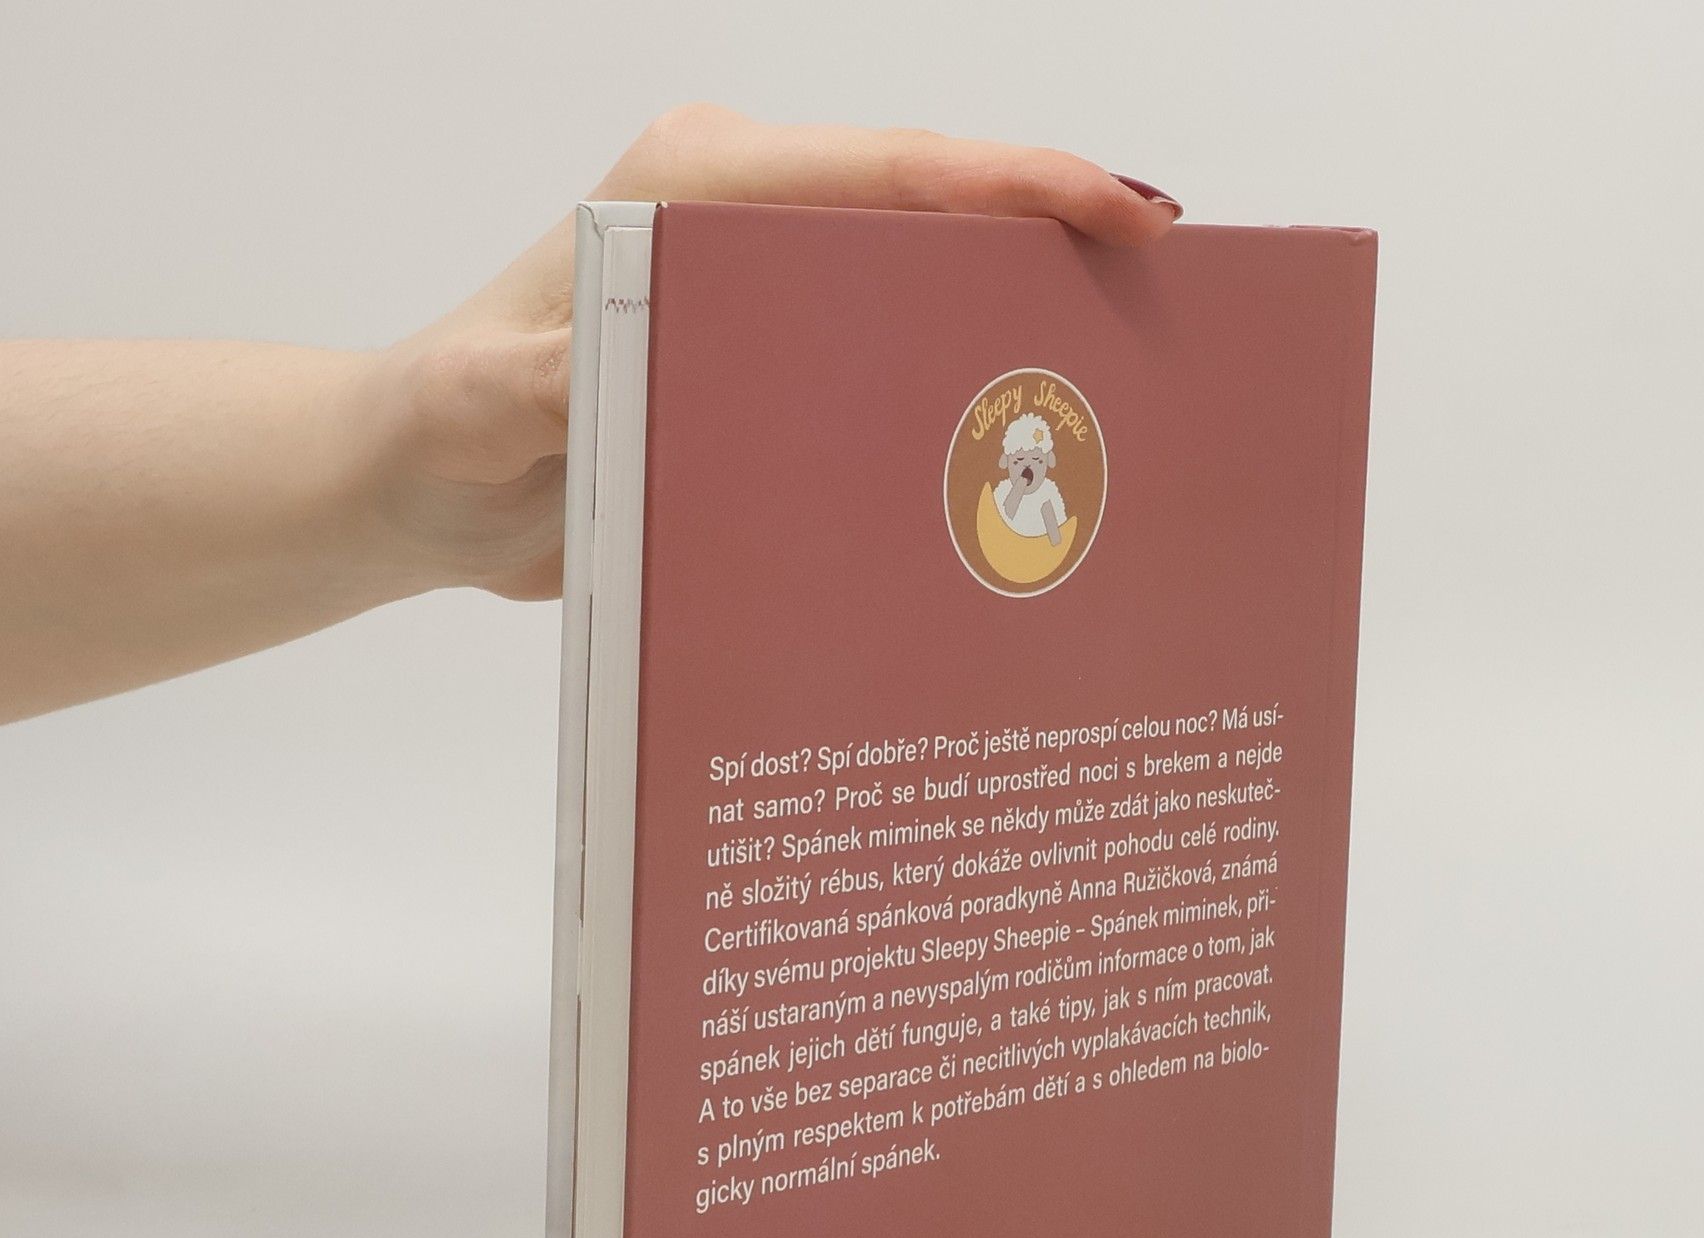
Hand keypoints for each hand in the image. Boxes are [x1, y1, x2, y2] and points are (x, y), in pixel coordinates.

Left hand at [359, 105, 1180, 601]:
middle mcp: (739, 216)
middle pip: (932, 206)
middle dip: (1052, 237)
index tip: (1128, 217)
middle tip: (1166, 303)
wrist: (417, 484)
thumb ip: (545, 383)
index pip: (886, 168)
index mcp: (691, 192)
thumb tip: (606, 366)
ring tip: (1123, 370)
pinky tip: (1016, 431)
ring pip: (922, 272)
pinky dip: (959, 372)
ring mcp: (760, 283)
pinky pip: (888, 343)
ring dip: (1017, 311)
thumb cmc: (443, 433)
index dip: (1017, 185)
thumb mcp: (483, 408)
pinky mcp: (765, 353)